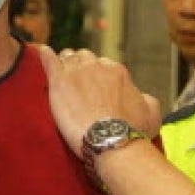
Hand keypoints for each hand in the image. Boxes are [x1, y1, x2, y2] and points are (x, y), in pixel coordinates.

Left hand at [38, 46, 160, 157]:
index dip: (97, 75)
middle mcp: (97, 67)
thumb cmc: (134, 131)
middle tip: (77, 81)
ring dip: (65, 63)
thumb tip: (141, 96)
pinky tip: (43, 53)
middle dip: (81, 66)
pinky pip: (49, 61)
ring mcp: (76, 72)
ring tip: (61, 71)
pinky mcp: (59, 82)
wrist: (113, 141)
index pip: (103, 65)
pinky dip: (46, 56)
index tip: (94, 87)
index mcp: (117, 72)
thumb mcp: (152, 114)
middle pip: (85, 58)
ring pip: (68, 58)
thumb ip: (146, 100)